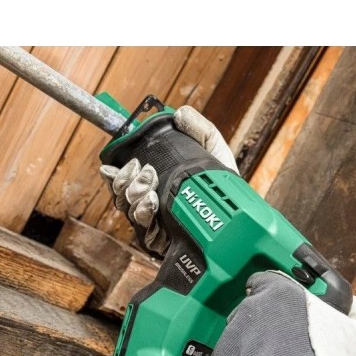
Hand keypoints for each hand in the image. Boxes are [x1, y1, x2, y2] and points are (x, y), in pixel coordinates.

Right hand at [99, 106, 237, 254]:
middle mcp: (152, 205)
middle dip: (125, 182)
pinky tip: (151, 204)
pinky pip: (143, 231)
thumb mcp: (215, 151)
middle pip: (121, 196)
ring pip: (129, 211)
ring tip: (151, 188)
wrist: (241, 217)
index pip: (124, 179)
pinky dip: (144, 215)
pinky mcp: (163, 242)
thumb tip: (179, 114)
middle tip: (146, 172)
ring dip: (134, 196)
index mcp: (156, 183)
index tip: (117, 164)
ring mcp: (156, 224)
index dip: (115, 173)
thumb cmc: (226, 187)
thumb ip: (199, 130)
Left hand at [209, 271, 355, 355]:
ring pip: (239, 339)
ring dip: (252, 350)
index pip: (265, 281)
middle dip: (265, 326)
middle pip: (252, 312)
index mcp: (280, 292)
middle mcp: (249, 309)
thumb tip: (354, 306)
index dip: (274, 294)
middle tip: (286, 346)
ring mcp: (230, 337)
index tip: (283, 308)